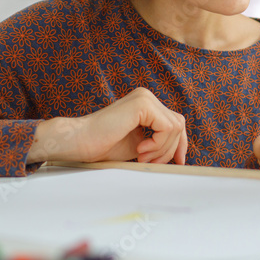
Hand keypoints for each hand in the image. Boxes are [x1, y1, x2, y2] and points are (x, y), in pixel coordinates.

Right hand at [29, 87, 186, 165]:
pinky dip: (158, 144)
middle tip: (149, 162)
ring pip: (174, 127)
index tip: (178, 162)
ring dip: (162, 149)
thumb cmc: (102, 145)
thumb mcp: (138, 145)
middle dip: (170, 149)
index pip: (174, 122)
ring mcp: (145, 98)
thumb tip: (179, 154)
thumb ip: (157, 143)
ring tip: (141, 157)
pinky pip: (167, 127)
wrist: (79, 142)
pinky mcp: (142, 104)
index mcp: (145, 105)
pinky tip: (140, 150)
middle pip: (178, 124)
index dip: (180, 144)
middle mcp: (146, 97)